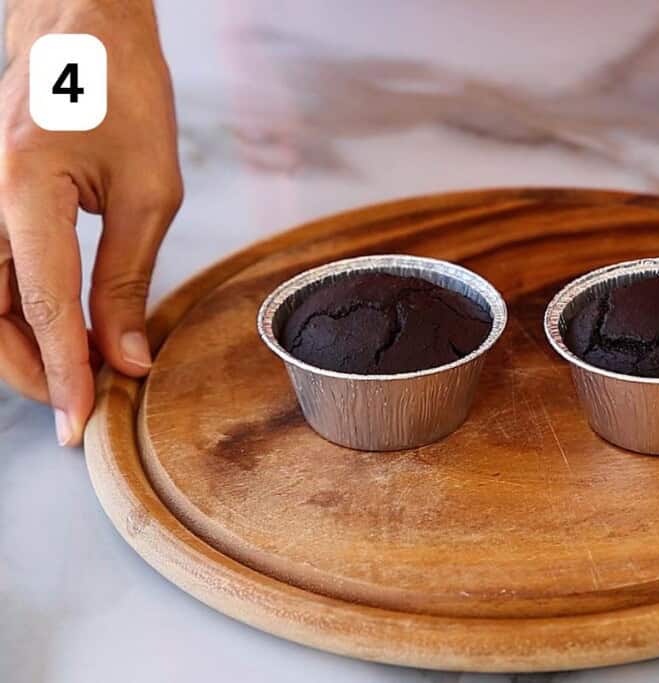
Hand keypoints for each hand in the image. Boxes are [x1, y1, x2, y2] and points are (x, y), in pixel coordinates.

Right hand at [0, 0, 181, 444]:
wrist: (81, 31)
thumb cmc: (124, 96)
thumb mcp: (149, 192)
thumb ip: (128, 278)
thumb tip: (126, 357)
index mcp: (21, 189)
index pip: (41, 306)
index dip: (63, 374)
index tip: (81, 425)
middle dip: (34, 371)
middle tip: (84, 407)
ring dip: (24, 348)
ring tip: (79, 378)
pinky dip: (22, 314)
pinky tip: (61, 335)